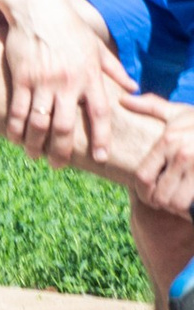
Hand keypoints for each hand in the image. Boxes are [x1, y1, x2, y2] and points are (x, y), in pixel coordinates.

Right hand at [0, 0, 131, 165]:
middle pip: (65, 126)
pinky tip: (15, 139)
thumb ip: (114, 69)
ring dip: (35, 145)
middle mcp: (68, 82)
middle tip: (58, 165)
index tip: (100, 157)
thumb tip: (133, 87)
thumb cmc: (69, 27)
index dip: (100, 137)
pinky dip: (15, 129)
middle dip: (61, 151)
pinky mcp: (21, 78)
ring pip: (39, 123)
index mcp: (89, 75)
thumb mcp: (96, 46)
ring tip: (34, 156)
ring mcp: (43, 81)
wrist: (37, 8)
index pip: (99, 113)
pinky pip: (17, 110)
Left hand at [117, 89, 193, 218]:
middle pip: (159, 196)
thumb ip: (151, 107)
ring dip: (177, 207)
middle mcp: (183, 154)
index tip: (149, 195)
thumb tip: (122, 99)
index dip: (143, 192)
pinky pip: (191, 206)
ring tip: (181, 201)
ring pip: (176, 203)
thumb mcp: (179, 112)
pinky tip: (191, 203)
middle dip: (161, 203)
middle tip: (167, 201)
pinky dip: (189, 209)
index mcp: (169, 140)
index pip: (143, 177)